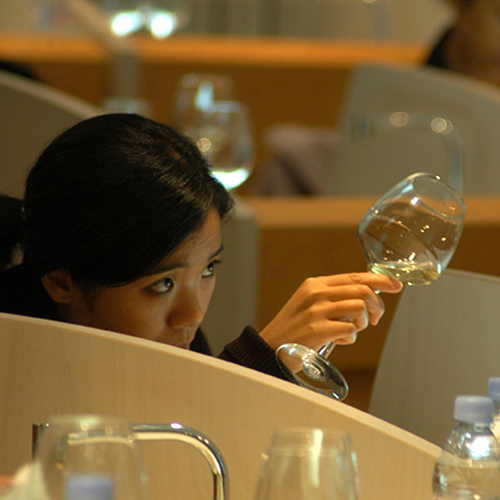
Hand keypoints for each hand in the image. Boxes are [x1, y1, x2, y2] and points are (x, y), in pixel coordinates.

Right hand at [259, 272, 402, 351]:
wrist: (271, 347)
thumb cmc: (295, 328)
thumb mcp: (310, 304)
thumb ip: (335, 297)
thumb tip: (368, 295)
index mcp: (315, 284)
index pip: (355, 276)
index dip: (380, 280)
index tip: (396, 286)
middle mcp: (317, 293)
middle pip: (363, 290)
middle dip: (378, 305)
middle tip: (375, 318)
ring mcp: (317, 311)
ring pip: (360, 308)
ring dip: (362, 323)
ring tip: (351, 330)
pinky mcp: (318, 330)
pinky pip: (351, 331)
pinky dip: (350, 339)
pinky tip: (338, 341)